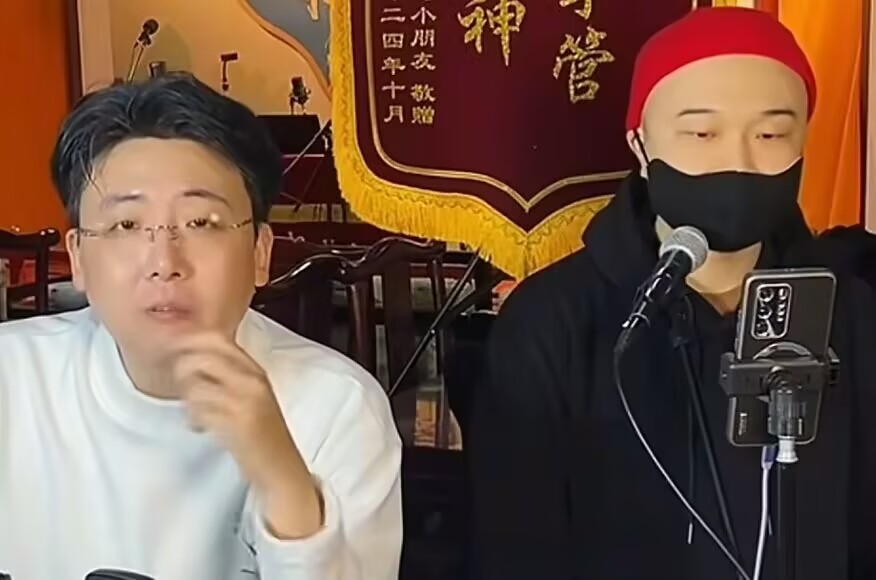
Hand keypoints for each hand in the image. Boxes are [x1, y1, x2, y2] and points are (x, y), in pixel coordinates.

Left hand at [172, 333, 322, 537]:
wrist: (281, 467)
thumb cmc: (262, 435)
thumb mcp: (252, 397)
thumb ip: (228, 376)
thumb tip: (191, 359)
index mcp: (255, 371)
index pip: (214, 339)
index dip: (188, 344)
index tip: (175, 356)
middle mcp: (252, 380)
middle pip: (200, 357)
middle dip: (182, 371)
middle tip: (182, 387)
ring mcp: (245, 400)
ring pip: (196, 384)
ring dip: (188, 400)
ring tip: (196, 413)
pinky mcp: (237, 422)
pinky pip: (200, 409)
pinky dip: (195, 418)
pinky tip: (201, 426)